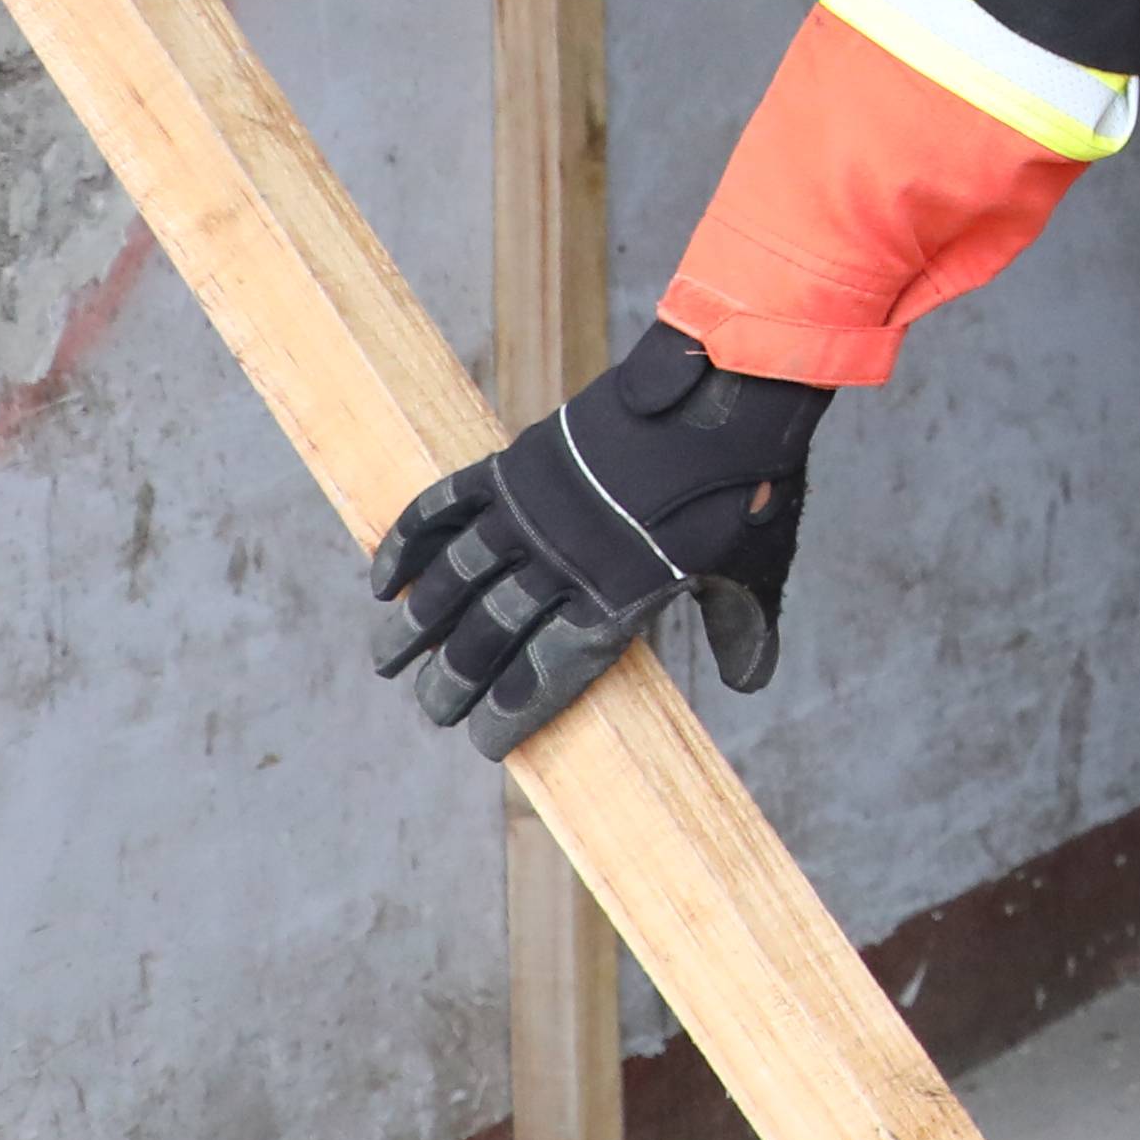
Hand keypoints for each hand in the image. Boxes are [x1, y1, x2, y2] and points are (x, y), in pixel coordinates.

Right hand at [369, 326, 832, 759]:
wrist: (730, 396)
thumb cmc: (749, 487)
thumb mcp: (755, 569)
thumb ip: (741, 629)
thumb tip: (749, 682)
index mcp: (620, 597)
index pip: (548, 672)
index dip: (512, 711)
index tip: (485, 743)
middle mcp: (565, 562)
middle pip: (489, 636)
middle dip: (453, 681)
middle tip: (431, 711)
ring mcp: (534, 512)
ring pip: (455, 579)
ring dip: (416, 624)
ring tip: (388, 662)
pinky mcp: (517, 464)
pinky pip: (445, 507)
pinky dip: (409, 541)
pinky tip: (384, 580)